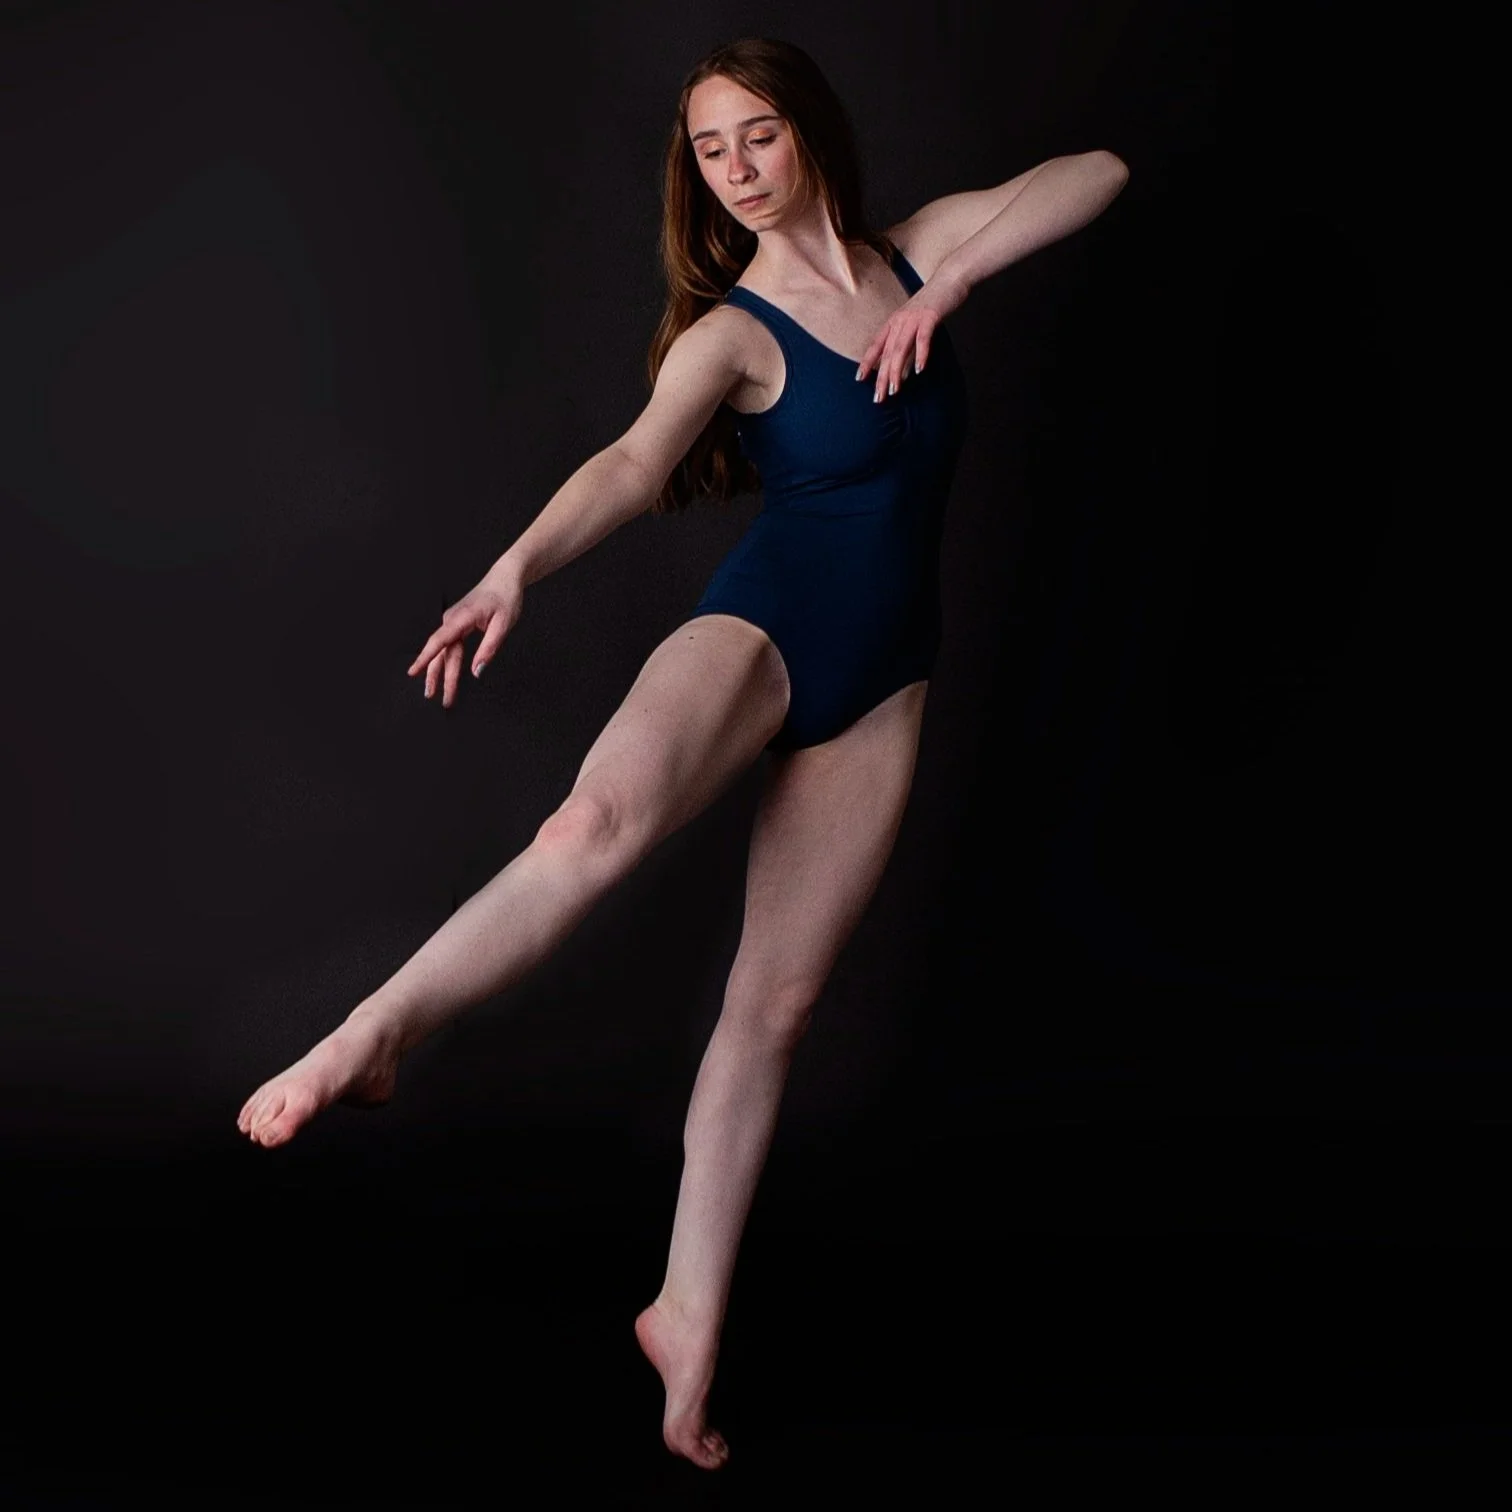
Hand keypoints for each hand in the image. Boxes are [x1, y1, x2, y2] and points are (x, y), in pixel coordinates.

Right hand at [407, 562, 523, 707]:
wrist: (505, 578)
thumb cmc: (505, 597)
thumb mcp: (503, 625)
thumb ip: (489, 649)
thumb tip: (477, 672)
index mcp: (461, 618)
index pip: (439, 641)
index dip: (425, 658)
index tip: (413, 672)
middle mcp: (452, 620)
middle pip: (442, 652)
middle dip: (437, 676)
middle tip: (434, 697)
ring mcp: (453, 622)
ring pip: (444, 651)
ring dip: (439, 672)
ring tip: (435, 692)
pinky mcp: (457, 624)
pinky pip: (449, 646)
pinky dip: (445, 661)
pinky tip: (442, 673)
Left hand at [854, 270, 968, 403]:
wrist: (949, 279)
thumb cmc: (931, 304)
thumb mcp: (913, 322)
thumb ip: (905, 343)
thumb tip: (902, 368)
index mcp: (893, 322)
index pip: (875, 345)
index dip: (866, 362)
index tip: (859, 379)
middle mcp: (899, 321)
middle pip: (887, 353)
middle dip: (882, 377)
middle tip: (878, 398)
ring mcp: (914, 318)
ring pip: (901, 348)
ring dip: (897, 371)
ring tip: (895, 390)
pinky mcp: (930, 316)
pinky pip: (923, 338)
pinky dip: (921, 355)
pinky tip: (920, 371)